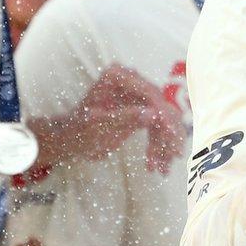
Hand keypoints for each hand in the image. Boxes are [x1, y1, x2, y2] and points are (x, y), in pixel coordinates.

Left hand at [29, 65, 183, 172]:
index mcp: (117, 76)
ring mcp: (137, 94)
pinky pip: (158, 126)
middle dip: (168, 133)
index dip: (162, 114)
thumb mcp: (100, 126)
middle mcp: (131, 80)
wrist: (71, 140)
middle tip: (174, 156)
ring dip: (165, 144)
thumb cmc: (78, 131)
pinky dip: (160, 145)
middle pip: (161, 105)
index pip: (148, 94)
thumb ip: (125, 118)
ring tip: (163, 168)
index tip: (171, 133)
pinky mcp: (142, 108)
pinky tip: (159, 165)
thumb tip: (153, 114)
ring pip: (163, 118)